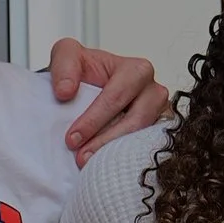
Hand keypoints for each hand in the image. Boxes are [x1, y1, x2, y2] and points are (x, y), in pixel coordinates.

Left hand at [48, 39, 169, 164]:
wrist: (89, 89)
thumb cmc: (84, 73)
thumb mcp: (67, 56)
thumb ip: (64, 66)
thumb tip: (65, 91)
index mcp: (136, 70)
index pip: (116, 97)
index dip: (93, 120)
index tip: (72, 138)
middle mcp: (153, 92)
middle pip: (134, 120)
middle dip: (105, 140)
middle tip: (81, 157)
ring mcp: (160, 116)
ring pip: (142, 139)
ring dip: (115, 153)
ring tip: (91, 164)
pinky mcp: (158, 136)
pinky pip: (147, 151)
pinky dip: (126, 159)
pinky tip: (107, 166)